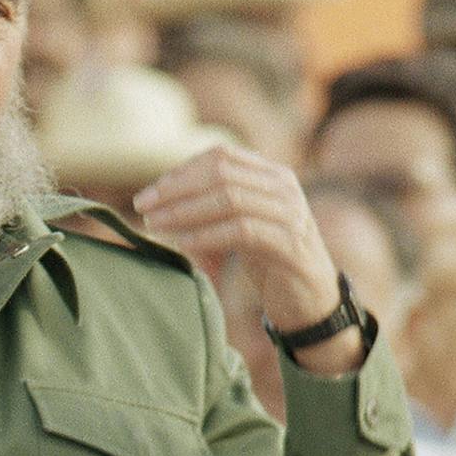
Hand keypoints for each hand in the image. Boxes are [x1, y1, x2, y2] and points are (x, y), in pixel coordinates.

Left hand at [134, 145, 355, 369]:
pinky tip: (182, 243)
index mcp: (272, 174)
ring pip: (229, 199)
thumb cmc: (268, 259)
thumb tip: (156, 203)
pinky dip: (206, 235)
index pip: (221, 156)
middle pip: (222, 174)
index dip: (181, 171)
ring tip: (154, 225)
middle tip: (142, 207)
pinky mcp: (291, 244)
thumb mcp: (239, 224)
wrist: (313, 299)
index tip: (150, 193)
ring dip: (184, 211)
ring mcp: (291, 213)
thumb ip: (211, 207)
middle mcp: (284, 187)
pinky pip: (241, 231)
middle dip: (176, 189)